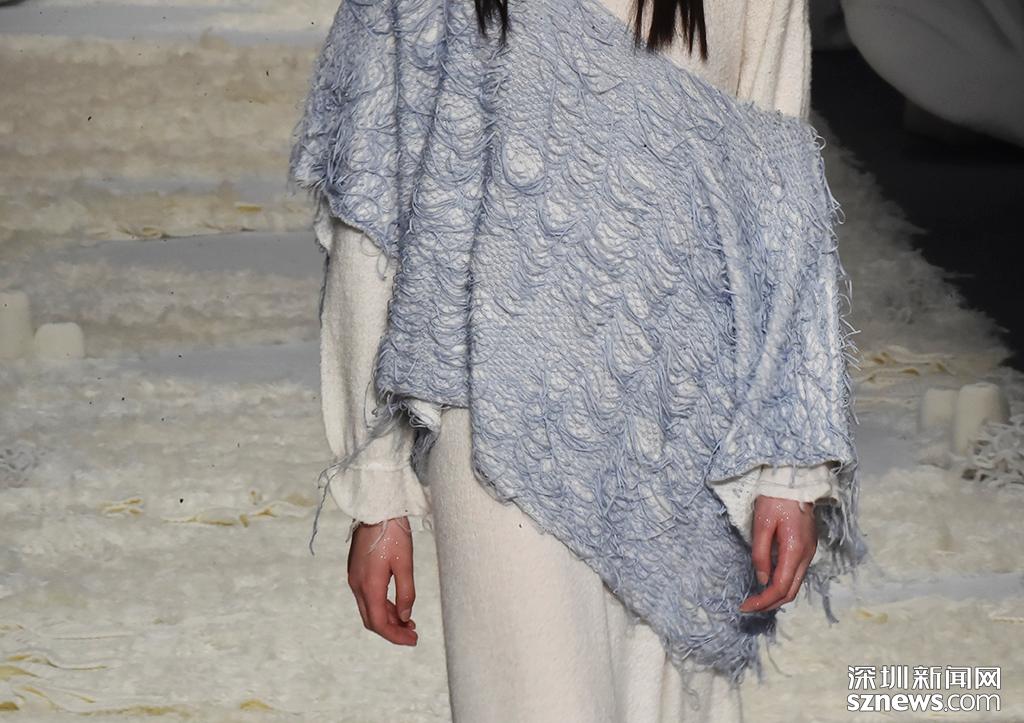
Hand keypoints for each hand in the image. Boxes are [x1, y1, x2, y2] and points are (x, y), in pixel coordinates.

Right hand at [347, 516, 417, 645]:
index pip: (379, 623)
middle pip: (372, 620)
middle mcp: (357, 585)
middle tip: (413, 635)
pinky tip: (397, 606)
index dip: (395, 636)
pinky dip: (382, 606)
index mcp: (369, 586)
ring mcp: (355, 578)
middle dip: (392, 630)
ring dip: (388, 618)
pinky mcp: (357, 571)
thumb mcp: (405, 564)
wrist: (375, 508)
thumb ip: (406, 592)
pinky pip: (368, 597)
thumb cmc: (393, 533)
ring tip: (409, 623)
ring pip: (369, 609)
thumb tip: (406, 617)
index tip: (413, 640)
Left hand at [738, 495, 817, 613]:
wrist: (795, 481)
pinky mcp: (808, 547)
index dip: (763, 601)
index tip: (745, 606)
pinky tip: (768, 583)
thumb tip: (761, 580)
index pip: (780, 588)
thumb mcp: (761, 525)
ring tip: (756, 599)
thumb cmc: (775, 500)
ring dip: (777, 596)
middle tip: (749, 607)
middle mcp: (806, 556)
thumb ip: (760, 554)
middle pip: (791, 592)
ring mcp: (810, 552)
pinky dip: (783, 584)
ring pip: (795, 585)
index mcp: (795, 551)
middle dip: (769, 604)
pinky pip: (796, 573)